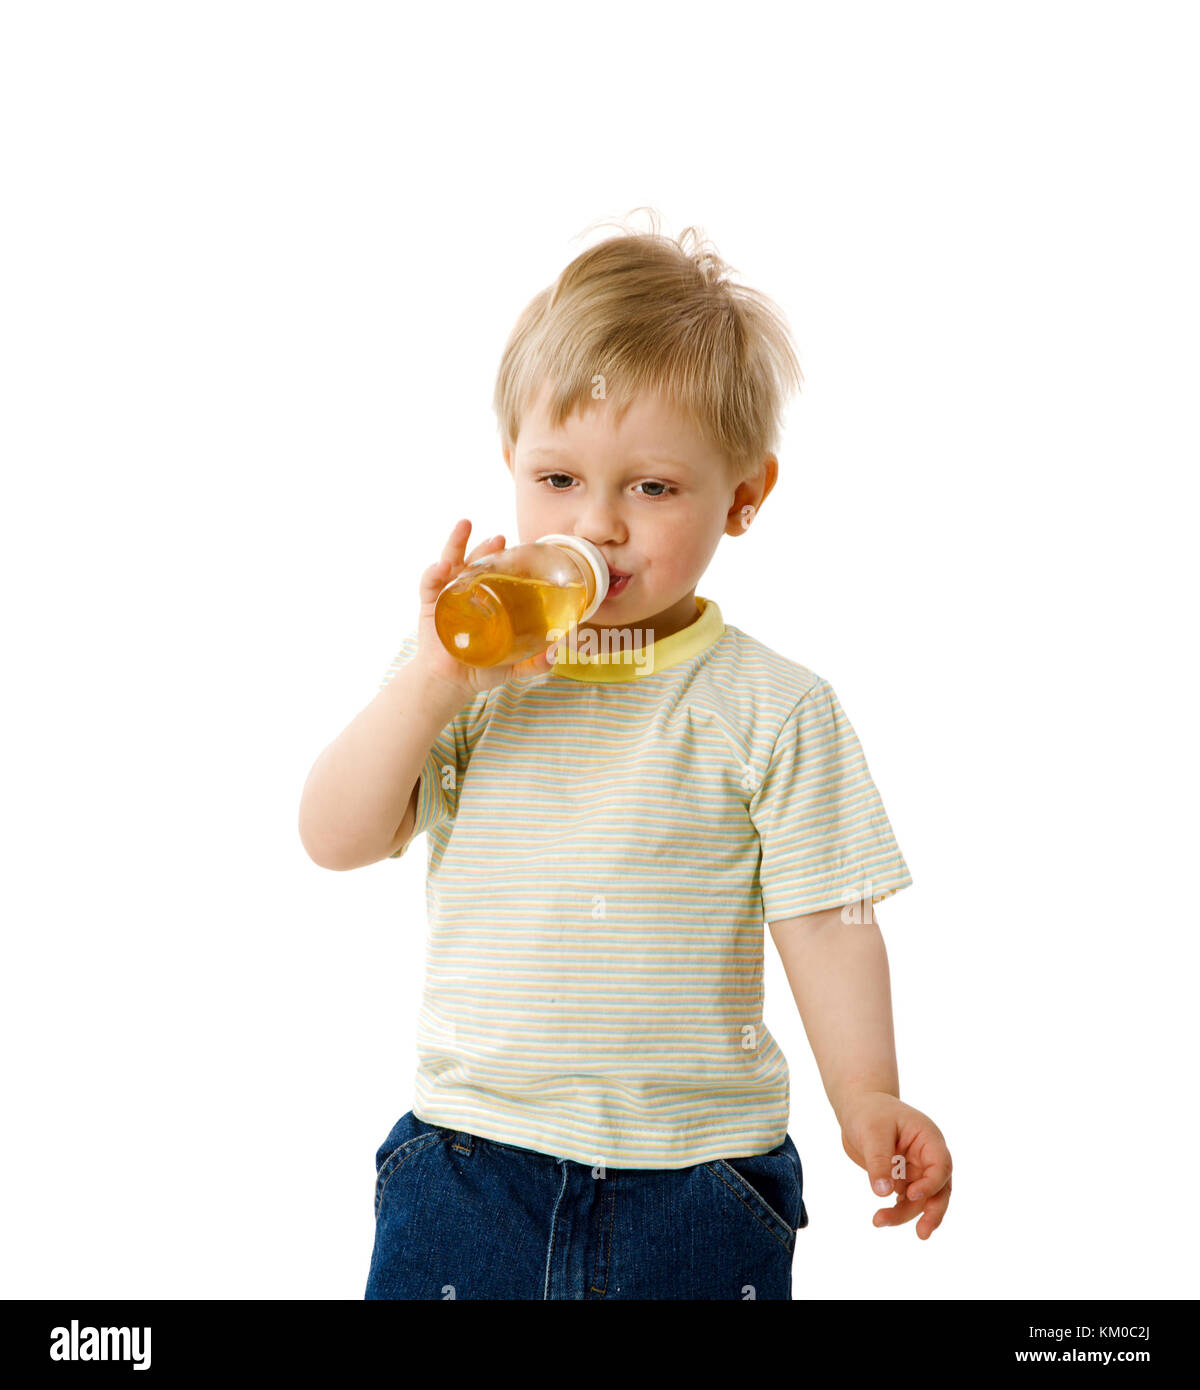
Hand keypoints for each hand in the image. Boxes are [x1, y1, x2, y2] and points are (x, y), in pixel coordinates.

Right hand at [413, 518, 559, 697]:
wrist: (452, 683)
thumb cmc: (482, 668)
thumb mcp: (514, 666)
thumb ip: (536, 662)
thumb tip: (558, 651)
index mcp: (490, 598)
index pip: (499, 571)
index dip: (508, 558)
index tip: (521, 547)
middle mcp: (469, 591)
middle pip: (476, 561)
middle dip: (486, 547)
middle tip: (499, 539)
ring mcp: (448, 595)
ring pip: (450, 562)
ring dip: (456, 543)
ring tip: (465, 525)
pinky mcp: (430, 605)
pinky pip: (429, 584)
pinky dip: (433, 572)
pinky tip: (442, 565)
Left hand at [838, 1091, 951, 1238]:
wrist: (858, 1108)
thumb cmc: (869, 1112)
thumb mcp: (872, 1132)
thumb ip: (879, 1161)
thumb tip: (883, 1193)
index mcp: (928, 1138)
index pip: (941, 1166)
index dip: (931, 1184)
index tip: (910, 1195)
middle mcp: (928, 1157)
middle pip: (939, 1189)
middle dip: (932, 1212)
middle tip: (922, 1233)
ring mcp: (917, 1170)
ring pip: (920, 1200)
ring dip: (904, 1214)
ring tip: (878, 1221)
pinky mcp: (904, 1180)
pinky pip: (906, 1201)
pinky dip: (896, 1211)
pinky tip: (881, 1219)